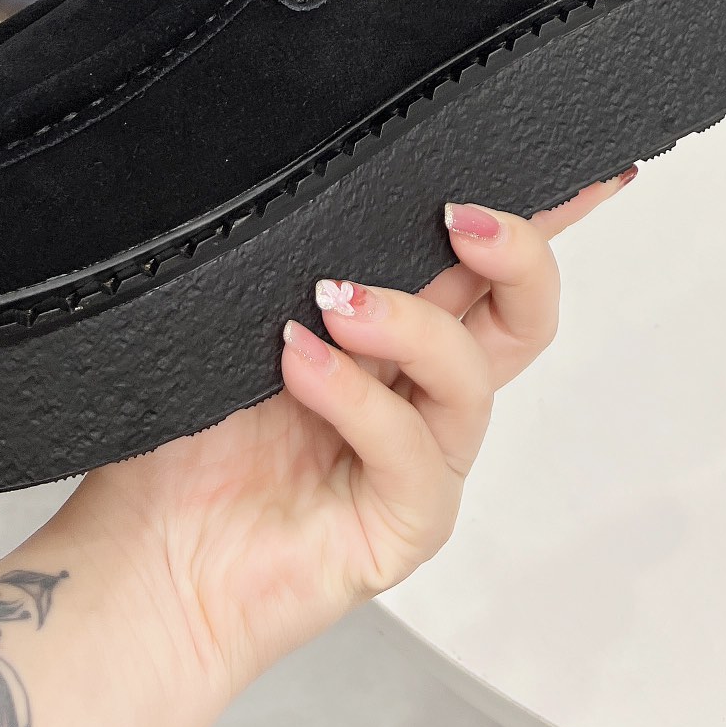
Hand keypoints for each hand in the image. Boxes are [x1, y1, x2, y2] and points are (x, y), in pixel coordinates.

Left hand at [63, 175, 632, 724]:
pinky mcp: (401, 524)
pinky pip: (410, 451)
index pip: (486, 262)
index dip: (549, 210)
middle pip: (523, 314)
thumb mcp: (238, 313)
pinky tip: (301, 366)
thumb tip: (322, 161)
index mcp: (395, 330)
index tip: (590, 165)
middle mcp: (419, 392)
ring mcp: (418, 460)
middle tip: (459, 218)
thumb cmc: (182, 441)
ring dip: (409, 321)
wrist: (135, 565)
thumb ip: (297, 254)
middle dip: (515, 249)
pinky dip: (356, 398)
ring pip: (472, 374)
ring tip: (334, 302)